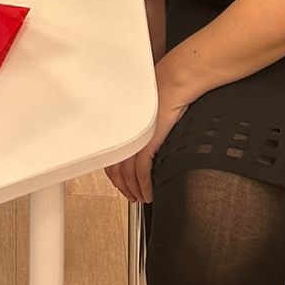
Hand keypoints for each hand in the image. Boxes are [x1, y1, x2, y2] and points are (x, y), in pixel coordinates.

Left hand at [105, 76, 188, 203]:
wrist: (173, 86)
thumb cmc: (163, 96)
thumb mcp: (146, 116)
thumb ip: (140, 132)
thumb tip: (144, 144)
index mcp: (121, 128)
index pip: (110, 157)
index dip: (115, 175)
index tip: (121, 183)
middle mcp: (123, 135)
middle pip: (115, 169)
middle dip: (122, 187)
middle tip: (129, 196)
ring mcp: (133, 140)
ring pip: (127, 175)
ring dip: (133, 190)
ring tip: (140, 198)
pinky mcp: (145, 144)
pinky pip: (141, 173)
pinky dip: (144, 186)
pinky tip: (148, 193)